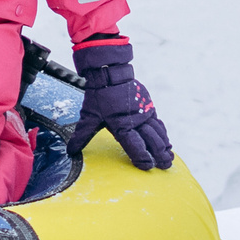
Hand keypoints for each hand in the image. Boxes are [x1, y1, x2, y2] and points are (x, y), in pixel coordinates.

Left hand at [64, 41, 172, 169]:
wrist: (110, 73)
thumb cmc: (99, 96)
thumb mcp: (88, 116)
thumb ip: (82, 136)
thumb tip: (70, 151)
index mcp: (121, 125)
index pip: (134, 145)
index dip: (142, 157)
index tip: (147, 166)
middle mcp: (135, 120)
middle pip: (152, 141)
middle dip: (159, 155)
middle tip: (164, 165)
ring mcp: (144, 113)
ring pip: (158, 132)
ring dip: (165, 146)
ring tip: (169, 157)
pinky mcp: (149, 107)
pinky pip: (158, 123)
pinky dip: (164, 134)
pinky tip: (167, 142)